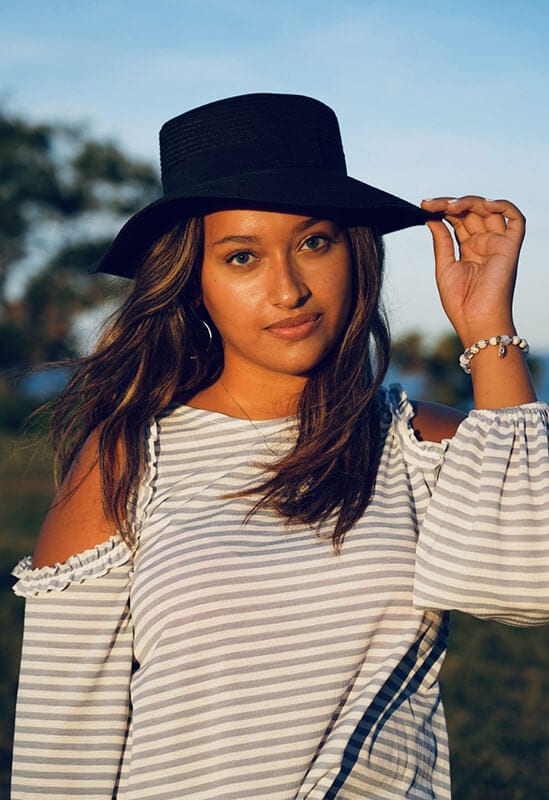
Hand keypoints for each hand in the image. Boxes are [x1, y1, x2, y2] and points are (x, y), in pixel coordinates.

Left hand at [421, 196, 524, 345]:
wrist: (475, 321)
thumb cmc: (460, 302)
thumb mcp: (444, 266)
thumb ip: (441, 240)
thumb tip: (431, 217)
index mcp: (469, 249)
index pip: (458, 219)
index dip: (442, 209)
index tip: (423, 206)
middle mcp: (485, 244)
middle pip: (471, 212)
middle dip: (450, 204)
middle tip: (429, 204)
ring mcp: (498, 244)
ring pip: (489, 210)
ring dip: (469, 202)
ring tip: (448, 206)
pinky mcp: (510, 248)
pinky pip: (516, 219)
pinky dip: (503, 205)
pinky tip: (483, 204)